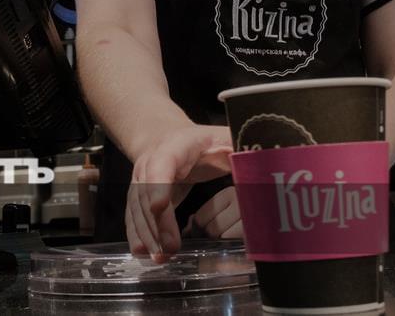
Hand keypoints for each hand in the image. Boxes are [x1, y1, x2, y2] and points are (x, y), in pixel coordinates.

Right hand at [126, 125, 231, 262]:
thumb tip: (261, 157)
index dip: (159, 184)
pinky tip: (142, 252)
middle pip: (148, 192)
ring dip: (147, 233)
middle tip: (170, 248)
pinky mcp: (137, 195)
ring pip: (138, 207)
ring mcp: (140, 179)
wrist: (168, 137)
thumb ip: (240, 147)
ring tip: (161, 258)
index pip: (163, 163)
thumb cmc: (204, 142)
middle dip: (158, 222)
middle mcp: (151, 162)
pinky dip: (136, 234)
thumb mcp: (224, 137)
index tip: (161, 206)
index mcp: (175, 146)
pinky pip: (133, 215)